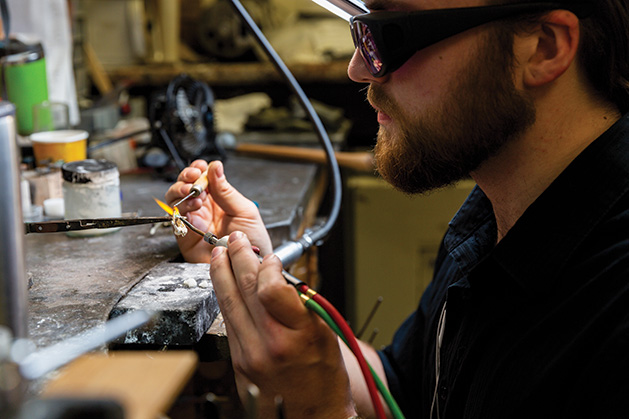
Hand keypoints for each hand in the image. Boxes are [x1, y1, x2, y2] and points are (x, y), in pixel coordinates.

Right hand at [165, 160, 272, 262]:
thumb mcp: (245, 211)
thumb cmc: (253, 243)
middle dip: (186, 177)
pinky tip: (194, 206)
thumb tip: (215, 167)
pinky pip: (175, 219)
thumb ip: (227, 191)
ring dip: (180, 191)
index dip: (198, 169)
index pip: (203, 179)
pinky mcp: (185, 236)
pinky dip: (180, 208)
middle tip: (193, 176)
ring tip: (193, 192)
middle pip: (185, 186)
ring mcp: (193, 222)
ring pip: (175, 200)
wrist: (250, 269)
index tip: (201, 166)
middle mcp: (204, 210)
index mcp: (219, 200)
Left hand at [210, 231, 356, 417]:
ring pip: (229, 304)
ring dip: (222, 274)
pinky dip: (226, 299)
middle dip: (238, 258)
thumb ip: (300, 303)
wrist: (313, 417)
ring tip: (220, 254)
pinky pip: (229, 323)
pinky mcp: (237, 363)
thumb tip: (278, 277)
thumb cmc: (324, 378)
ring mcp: (249, 356)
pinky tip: (224, 286)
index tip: (270, 257)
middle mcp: (270, 345)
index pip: (271, 288)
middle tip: (235, 240)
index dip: (267, 265)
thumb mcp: (325, 333)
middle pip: (246, 290)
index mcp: (299, 335)